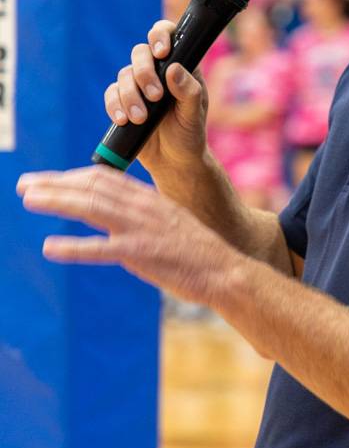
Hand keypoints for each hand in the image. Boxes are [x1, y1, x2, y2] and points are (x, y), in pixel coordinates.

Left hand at [17, 165, 242, 305]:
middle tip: (24, 184)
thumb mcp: (168, 222)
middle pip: (92, 186)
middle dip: (55, 184)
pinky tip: (50, 247)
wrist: (225, 270)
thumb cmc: (197, 252)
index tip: (47, 181)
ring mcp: (142, 229)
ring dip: (57, 202)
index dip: (71, 177)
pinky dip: (74, 247)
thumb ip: (142, 216)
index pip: (104, 176)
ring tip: (28, 200)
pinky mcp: (142, 254)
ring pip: (92, 208)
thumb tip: (116, 218)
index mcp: (149, 198)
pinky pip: (102, 249)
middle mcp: (143, 207)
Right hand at [105, 20, 208, 175]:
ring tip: (141, 118)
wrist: (174, 162)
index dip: (160, 36)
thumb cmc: (190, 134)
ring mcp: (138, 86)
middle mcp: (157, 71)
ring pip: (124, 75)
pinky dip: (115, 106)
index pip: (168, 35)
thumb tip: (173, 69)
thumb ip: (189, 92)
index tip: (162, 52)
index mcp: (180, 66)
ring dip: (130, 95)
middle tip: (155, 96)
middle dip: (144, 73)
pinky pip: (111, 95)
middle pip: (140, 53)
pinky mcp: (122, 102)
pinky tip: (123, 120)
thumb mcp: (195, 115)